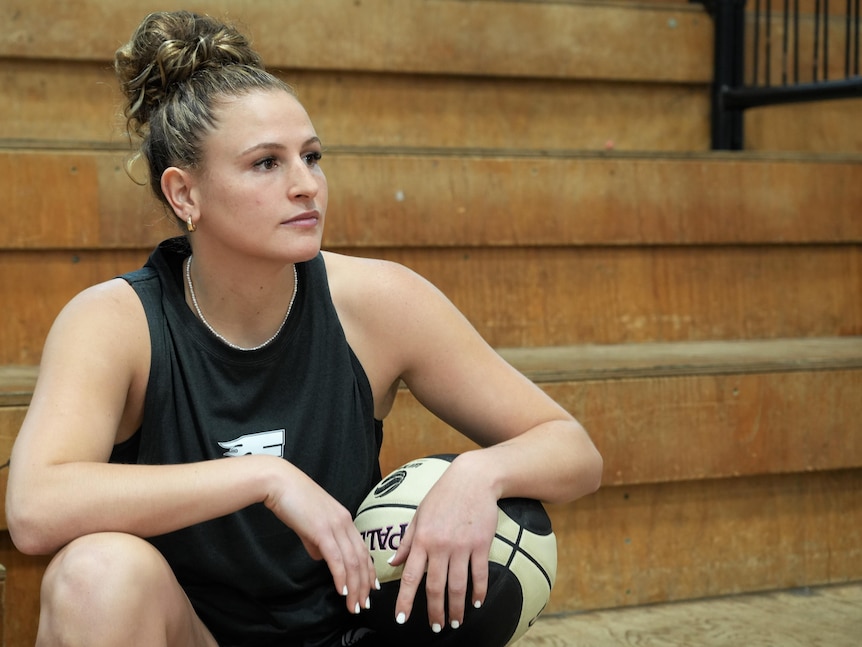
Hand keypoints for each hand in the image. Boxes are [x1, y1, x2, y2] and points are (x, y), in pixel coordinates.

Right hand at [265, 463, 377, 615]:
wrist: (280, 483)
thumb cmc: (292, 500)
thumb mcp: (310, 523)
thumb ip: (317, 541)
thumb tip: (320, 558)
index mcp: (344, 519)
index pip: (362, 549)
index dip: (368, 571)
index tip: (370, 589)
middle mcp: (345, 522)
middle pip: (361, 559)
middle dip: (364, 585)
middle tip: (363, 605)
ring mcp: (335, 526)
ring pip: (352, 562)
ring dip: (354, 587)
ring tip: (353, 606)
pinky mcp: (322, 531)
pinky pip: (336, 559)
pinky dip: (341, 577)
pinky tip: (342, 591)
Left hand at [387, 458, 498, 632]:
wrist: (473, 479)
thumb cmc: (442, 496)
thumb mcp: (419, 515)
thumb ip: (406, 541)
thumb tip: (393, 563)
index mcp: (421, 539)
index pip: (411, 577)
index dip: (405, 600)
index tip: (402, 619)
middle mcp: (440, 546)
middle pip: (435, 587)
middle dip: (435, 612)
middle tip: (436, 629)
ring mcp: (462, 546)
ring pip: (458, 586)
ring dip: (456, 608)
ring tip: (456, 622)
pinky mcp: (481, 544)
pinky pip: (479, 574)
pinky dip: (478, 592)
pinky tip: (476, 603)